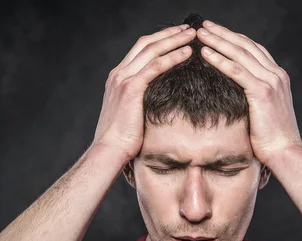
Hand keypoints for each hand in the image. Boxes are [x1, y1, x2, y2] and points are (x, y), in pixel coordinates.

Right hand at [91, 25, 196, 161]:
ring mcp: (123, 79)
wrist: (109, 150)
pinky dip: (172, 57)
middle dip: (168, 34)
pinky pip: (155, 66)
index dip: (160, 40)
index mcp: (118, 78)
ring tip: (191, 36)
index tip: (177, 36)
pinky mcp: (131, 88)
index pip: (140, 50)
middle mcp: (119, 74)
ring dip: (173, 40)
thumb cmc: (122, 139)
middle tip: (188, 30)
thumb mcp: (131, 114)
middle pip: (146, 44)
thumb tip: (159, 101)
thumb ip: (141, 101)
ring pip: (152, 50)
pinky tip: (186, 53)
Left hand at [195, 21, 301, 165]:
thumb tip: (234, 94)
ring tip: (200, 34)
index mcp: (277, 76)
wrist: (285, 151)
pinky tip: (206, 54)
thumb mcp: (264, 110)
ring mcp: (270, 81)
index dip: (234, 38)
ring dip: (218, 41)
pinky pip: (237, 71)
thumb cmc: (272, 137)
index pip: (253, 49)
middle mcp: (276, 74)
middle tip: (204, 26)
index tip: (216, 32)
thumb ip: (253, 96)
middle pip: (245, 45)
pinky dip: (220, 60)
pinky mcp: (262, 92)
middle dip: (223, 34)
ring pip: (240, 54)